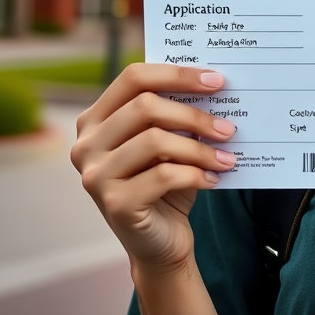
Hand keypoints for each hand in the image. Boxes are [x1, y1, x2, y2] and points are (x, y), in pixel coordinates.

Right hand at [71, 63, 235, 272]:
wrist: (159, 240)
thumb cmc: (167, 180)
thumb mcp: (170, 140)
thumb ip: (178, 111)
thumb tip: (215, 83)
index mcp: (97, 118)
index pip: (134, 77)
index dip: (177, 74)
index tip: (216, 81)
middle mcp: (86, 144)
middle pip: (145, 106)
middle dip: (194, 115)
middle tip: (228, 128)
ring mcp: (95, 175)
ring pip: (155, 140)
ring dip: (200, 148)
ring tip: (227, 156)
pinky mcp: (114, 204)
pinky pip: (164, 175)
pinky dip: (196, 174)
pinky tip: (214, 178)